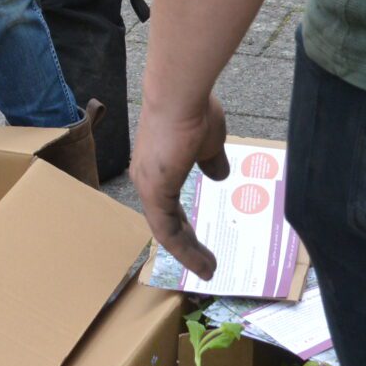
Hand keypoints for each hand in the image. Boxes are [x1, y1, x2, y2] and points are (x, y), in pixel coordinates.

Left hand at [134, 92, 231, 280]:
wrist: (181, 95)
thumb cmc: (194, 112)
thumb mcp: (209, 142)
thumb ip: (211, 161)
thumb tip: (220, 174)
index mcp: (157, 167)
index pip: (167, 204)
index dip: (184, 224)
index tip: (199, 239)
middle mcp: (146, 178)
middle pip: (165, 222)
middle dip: (186, 244)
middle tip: (205, 262)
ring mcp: (147, 186)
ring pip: (166, 231)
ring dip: (188, 253)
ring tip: (209, 270)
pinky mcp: (154, 192)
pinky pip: (168, 232)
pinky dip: (186, 250)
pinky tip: (203, 263)